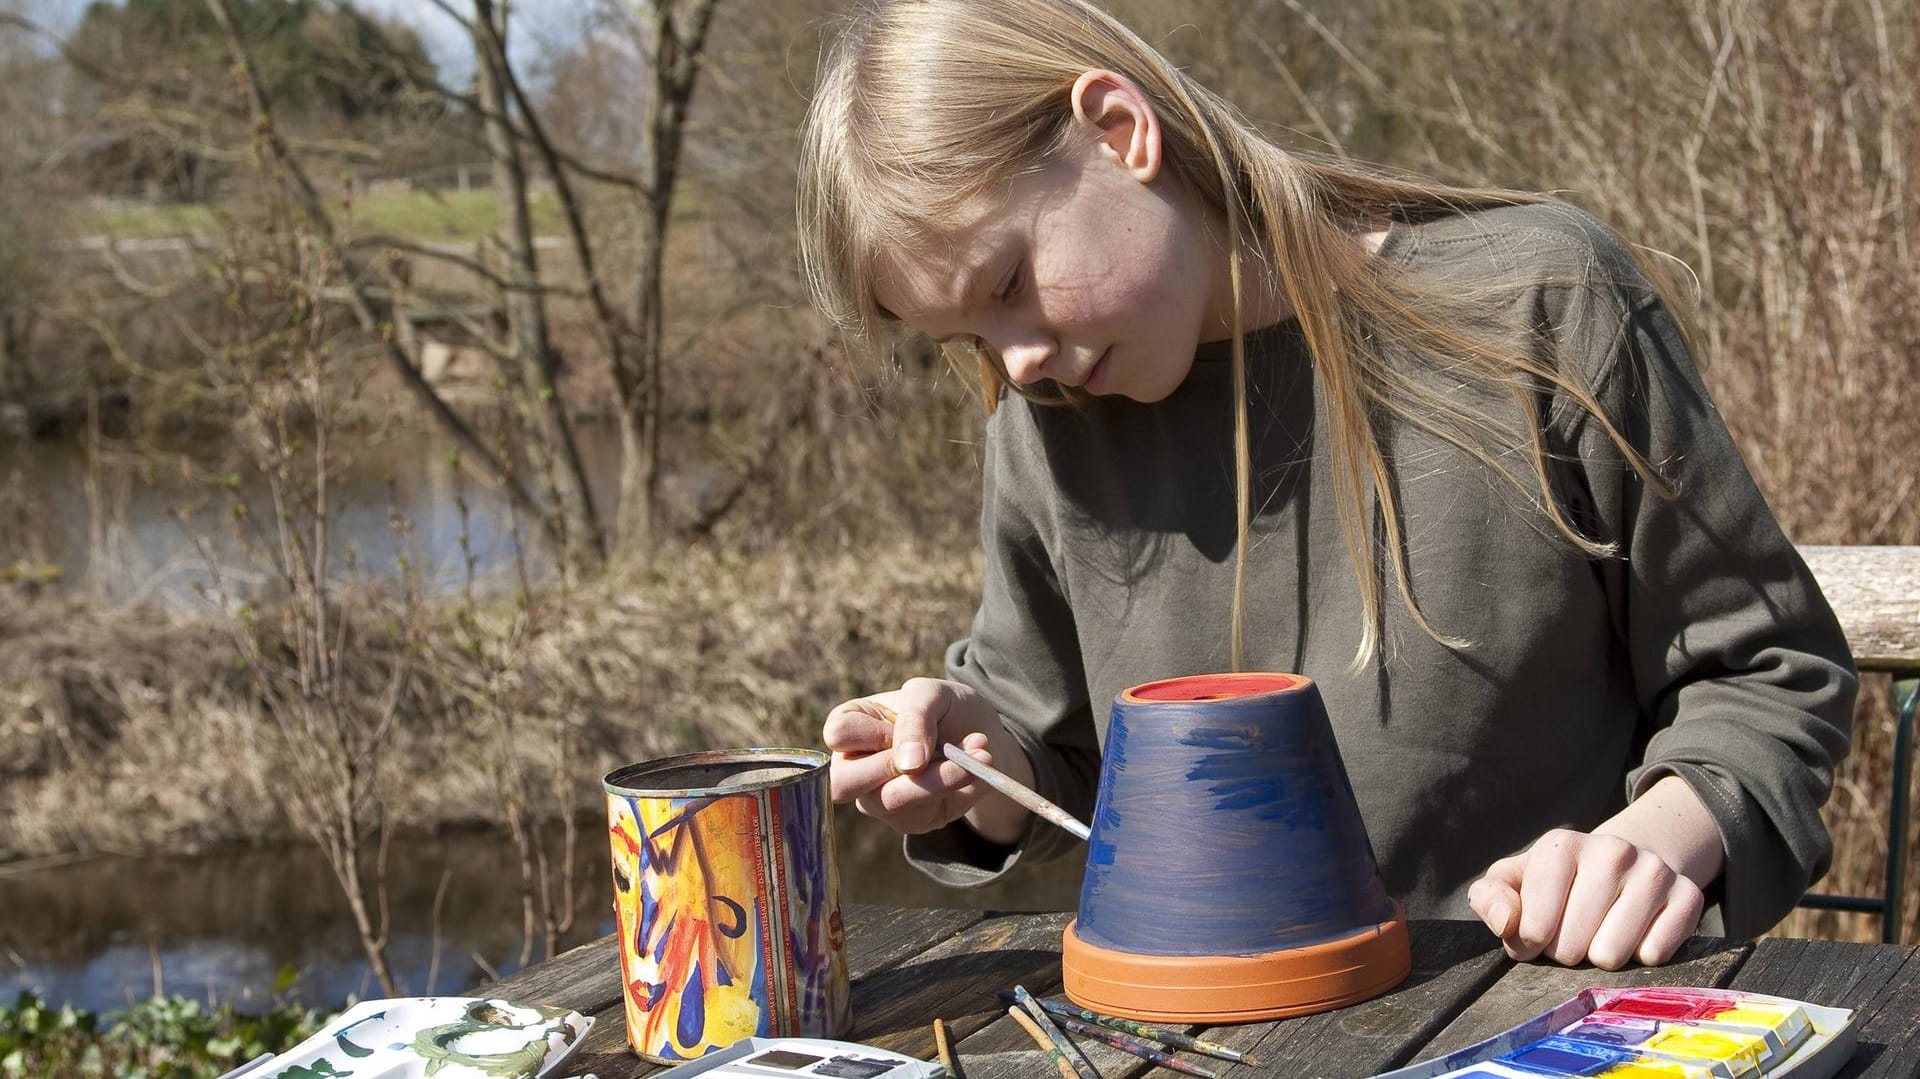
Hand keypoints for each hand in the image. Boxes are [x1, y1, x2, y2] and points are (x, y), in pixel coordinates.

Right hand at [822, 677, 1033, 841]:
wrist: (984, 739)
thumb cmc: (946, 709)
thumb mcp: (932, 693)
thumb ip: (915, 717)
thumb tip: (907, 765)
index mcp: (851, 725)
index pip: (838, 734)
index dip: (873, 732)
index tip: (906, 722)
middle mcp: (854, 766)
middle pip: (843, 783)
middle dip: (890, 767)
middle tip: (931, 749)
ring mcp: (876, 798)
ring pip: (888, 801)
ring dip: (937, 777)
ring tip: (976, 753)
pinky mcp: (906, 820)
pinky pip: (920, 813)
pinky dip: (953, 786)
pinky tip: (974, 767)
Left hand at [1468, 827, 1705, 969]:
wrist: (1622, 864)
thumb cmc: (1554, 882)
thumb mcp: (1512, 881)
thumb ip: (1491, 898)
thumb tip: (1507, 923)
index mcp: (1562, 845)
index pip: (1534, 928)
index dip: (1530, 944)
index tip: (1536, 933)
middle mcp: (1612, 850)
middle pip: (1573, 947)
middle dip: (1567, 951)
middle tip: (1573, 932)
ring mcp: (1654, 871)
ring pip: (1613, 955)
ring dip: (1601, 957)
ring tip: (1600, 932)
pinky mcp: (1688, 895)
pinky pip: (1655, 954)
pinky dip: (1642, 955)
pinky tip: (1635, 931)